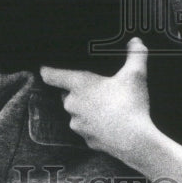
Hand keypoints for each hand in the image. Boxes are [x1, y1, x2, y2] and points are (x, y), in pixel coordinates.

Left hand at [40, 38, 152, 164]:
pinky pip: (86, 128)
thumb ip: (136, 54)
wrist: (135, 142)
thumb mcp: (136, 74)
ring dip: (86, 108)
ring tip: (107, 105)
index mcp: (79, 85)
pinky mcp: (86, 140)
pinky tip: (110, 122)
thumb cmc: (130, 105)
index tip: (45, 67)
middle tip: (96, 86)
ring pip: (76, 112)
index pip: (51, 75)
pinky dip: (95, 125)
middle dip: (77, 90)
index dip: (47, 70)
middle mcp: (73, 104)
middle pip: (67, 93)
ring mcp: (78, 124)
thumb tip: (136, 40)